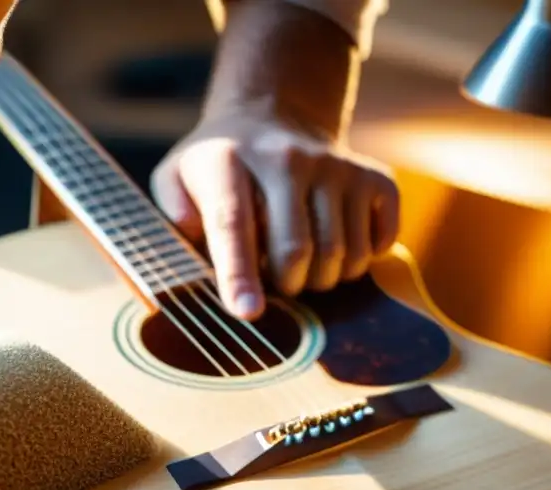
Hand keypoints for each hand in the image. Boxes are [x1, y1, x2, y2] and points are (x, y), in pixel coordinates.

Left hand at [152, 109, 399, 320]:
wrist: (273, 116)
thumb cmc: (218, 169)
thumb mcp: (175, 178)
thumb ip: (173, 213)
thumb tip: (197, 239)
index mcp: (227, 160)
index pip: (233, 222)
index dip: (240, 272)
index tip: (246, 312)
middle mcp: (286, 156)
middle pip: (296, 250)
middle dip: (286, 286)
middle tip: (277, 281)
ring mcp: (336, 164)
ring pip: (341, 254)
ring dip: (322, 280)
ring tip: (303, 265)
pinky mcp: (374, 176)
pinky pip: (377, 244)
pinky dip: (360, 262)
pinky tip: (338, 246)